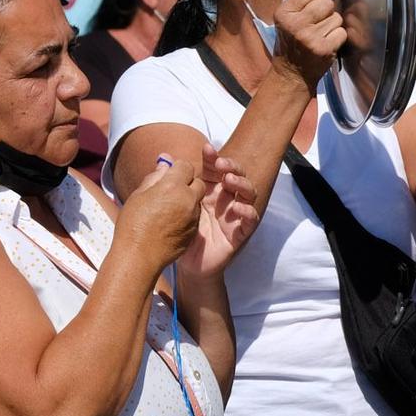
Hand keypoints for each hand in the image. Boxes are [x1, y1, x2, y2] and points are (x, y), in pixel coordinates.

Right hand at [116, 151, 207, 269]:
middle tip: (169, 191)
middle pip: (197, 182)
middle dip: (186, 183)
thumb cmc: (133, 224)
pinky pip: (194, 216)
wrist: (139, 256)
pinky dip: (187, 215)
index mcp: (173, 186)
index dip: (176, 168)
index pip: (185, 166)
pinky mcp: (194, 230)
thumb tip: (165, 165)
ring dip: (187, 200)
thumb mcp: (138, 195)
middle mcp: (188, 199)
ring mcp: (193, 216)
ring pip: (196, 200)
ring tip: (167, 209)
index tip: (168, 174)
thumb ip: (154, 178)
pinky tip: (170, 222)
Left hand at [178, 143, 260, 279]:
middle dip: (231, 166)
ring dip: (241, 183)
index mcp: (211, 191)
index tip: (206, 149)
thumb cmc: (182, 235)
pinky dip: (247, 212)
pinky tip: (237, 208)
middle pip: (237, 176)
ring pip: (248, 193)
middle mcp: (226, 200)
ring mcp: (235, 215)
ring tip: (229, 180)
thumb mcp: (175, 207)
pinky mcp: (240, 233)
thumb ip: (170, 183)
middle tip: (221, 164)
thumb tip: (164, 157)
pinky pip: (251, 219)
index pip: (218, 169)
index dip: (214, 158)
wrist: (188, 266)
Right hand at [272, 0, 348, 86]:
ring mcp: (309, 37)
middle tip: (318, 22)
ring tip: (320, 34)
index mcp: (284, 12)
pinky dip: (338, 37)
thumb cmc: (292, 42)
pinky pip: (341, 32)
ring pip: (336, 18)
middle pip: (327, 3)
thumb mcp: (288, 19)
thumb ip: (305, 2)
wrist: (291, 73)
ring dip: (333, 25)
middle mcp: (295, 23)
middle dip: (328, 10)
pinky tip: (326, 43)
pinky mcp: (323, 48)